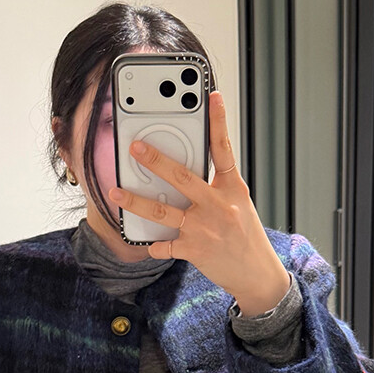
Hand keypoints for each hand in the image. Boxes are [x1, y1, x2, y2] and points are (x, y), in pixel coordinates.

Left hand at [106, 91, 290, 316]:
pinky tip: (148, 244)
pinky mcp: (194, 250)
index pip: (224, 149)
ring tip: (116, 192)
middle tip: (136, 147)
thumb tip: (188, 170)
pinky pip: (165, 245)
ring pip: (163, 211)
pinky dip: (154, 245)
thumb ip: (217, 186)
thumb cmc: (246, 236)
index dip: (218, 121)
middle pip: (182, 177)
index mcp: (233, 189)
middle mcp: (218, 205)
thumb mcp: (239, 204)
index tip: (211, 97)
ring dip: (136, 201)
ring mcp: (205, 228)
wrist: (257, 275)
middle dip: (155, 160)